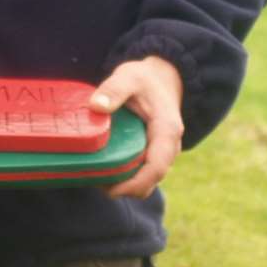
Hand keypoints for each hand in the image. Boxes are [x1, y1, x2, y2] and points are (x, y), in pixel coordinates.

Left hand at [89, 55, 183, 198]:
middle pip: (151, 180)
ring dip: (125, 185)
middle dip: (125, 188)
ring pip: (147, 181)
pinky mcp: (155, 154)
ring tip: (97, 177)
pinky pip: (144, 174)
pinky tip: (105, 170)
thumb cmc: (145, 79)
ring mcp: (164, 153)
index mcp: (167, 131)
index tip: (111, 190)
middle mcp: (170, 147)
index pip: (156, 168)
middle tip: (96, 182)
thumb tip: (95, 106)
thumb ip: (114, 89)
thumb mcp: (128, 76)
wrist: (163, 78)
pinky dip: (127, 178)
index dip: (135, 184)